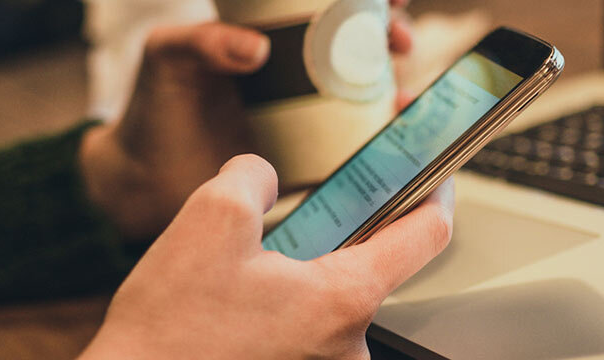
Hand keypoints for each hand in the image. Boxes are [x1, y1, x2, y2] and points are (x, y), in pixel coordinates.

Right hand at [79, 155, 452, 358]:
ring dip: (292, 287)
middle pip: (364, 273)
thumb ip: (253, 176)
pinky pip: (302, 340)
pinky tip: (231, 318)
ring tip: (234, 287)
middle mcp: (348, 348)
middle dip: (325, 245)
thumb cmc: (170, 329)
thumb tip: (261, 176)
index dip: (434, 196)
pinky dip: (276, 320)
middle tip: (275, 236)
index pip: (425, 237)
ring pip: (325, 309)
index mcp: (344, 299)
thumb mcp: (209, 218)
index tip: (432, 179)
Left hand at [80, 1, 415, 238]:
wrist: (143, 181)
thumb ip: (200, 42)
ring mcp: (308, 117)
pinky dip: (385, 143)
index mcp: (271, 37)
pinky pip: (357, 149)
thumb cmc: (153, 107)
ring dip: (399, 89)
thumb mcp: (167, 57)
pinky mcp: (310, 160)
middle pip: (363, 44)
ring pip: (370, 94)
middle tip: (398, 41)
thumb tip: (256, 49)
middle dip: (393, 33)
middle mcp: (297, 73)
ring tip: (404, 97)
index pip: (326, 4)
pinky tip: (395, 141)